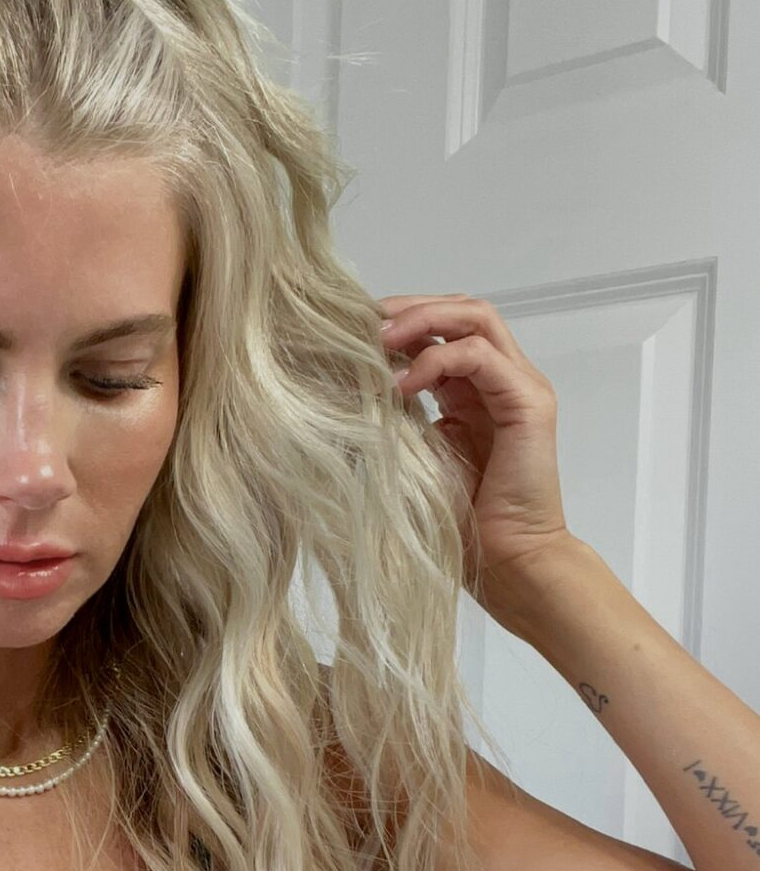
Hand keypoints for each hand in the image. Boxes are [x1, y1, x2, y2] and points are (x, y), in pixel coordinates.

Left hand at [377, 292, 573, 597]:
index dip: (397, 318)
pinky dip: (438, 358)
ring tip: (378, 340)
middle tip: (361, 322)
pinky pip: (482, 357)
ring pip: (476, 318)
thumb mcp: (409, 455)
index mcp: (470, 390)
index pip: (441, 326)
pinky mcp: (529, 402)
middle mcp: (498, 380)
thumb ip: (391, 415)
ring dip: (423, 319)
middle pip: (460, 309)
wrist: (506, 563)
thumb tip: (341, 384)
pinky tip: (402, 385)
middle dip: (408, 307)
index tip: (349, 329)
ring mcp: (518, 386)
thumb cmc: (459, 522)